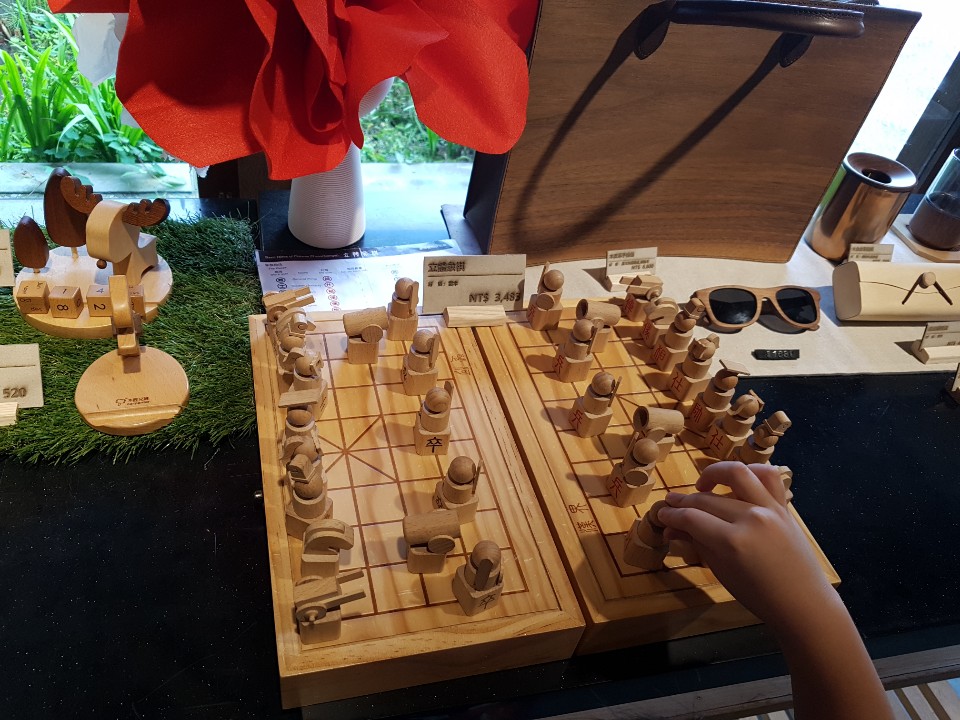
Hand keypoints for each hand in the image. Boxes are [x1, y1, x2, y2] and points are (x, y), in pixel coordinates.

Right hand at [657, 461, 834, 634]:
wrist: (802, 603)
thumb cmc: (758, 595)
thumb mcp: (722, 571)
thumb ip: (697, 543)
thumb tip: (670, 529)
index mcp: (731, 541)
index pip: (691, 518)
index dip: (671, 515)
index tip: (661, 514)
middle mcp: (750, 518)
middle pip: (707, 499)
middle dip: (683, 501)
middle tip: (671, 504)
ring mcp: (770, 508)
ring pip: (736, 473)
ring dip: (714, 473)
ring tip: (702, 484)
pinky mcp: (784, 507)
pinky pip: (767, 476)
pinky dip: (751, 471)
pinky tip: (737, 481)